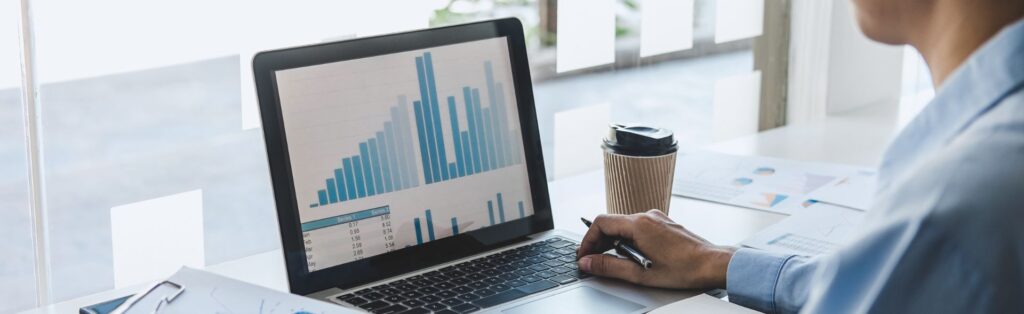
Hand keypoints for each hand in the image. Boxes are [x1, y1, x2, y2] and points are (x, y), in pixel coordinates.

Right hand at [576, 209, 735, 289]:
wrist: (713, 264)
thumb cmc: (684, 269)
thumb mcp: (641, 274)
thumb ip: (609, 267)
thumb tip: (588, 263)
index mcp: (639, 224)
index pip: (601, 223)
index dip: (588, 240)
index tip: (584, 255)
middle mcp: (647, 216)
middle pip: (611, 224)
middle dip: (599, 243)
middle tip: (595, 262)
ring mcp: (657, 218)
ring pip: (624, 226)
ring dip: (615, 243)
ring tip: (618, 263)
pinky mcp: (663, 224)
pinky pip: (638, 228)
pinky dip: (629, 241)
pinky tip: (635, 257)